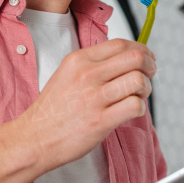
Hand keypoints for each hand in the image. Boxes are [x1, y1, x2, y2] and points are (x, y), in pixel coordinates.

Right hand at [17, 38, 155, 172]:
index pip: (120, 44)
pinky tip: (130, 112)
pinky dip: (140, 108)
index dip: (140, 50)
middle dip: (150, 66)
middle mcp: (87, 75)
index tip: (146, 59)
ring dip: (146, 89)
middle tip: (148, 77)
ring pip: (139, 80)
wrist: (34, 138)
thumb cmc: (52, 111)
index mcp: (78, 60)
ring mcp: (94, 98)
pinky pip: (135, 106)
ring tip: (137, 97)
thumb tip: (126, 60)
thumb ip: (92, 65)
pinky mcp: (101, 121)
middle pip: (135, 57)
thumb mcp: (66, 75)